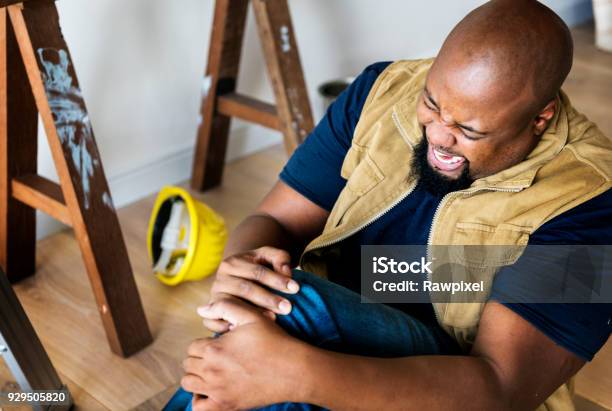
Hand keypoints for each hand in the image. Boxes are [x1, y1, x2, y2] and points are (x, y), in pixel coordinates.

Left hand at [182, 298, 308, 409]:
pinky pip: (198, 407)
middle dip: (200, 358)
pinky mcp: (226, 406)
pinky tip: (211, 390)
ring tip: (213, 370)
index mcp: (214, 349)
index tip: (220, 344)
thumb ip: (224, 306)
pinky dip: (200, 398)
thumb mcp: (251, 316)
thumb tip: (201, 310)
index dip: (205, 343)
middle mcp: (211, 371)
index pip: (192, 346)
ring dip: (197, 376)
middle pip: (189, 364)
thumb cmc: (273, 340)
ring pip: (188, 383)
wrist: (293, 370)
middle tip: (219, 356)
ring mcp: (217, 391)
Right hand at [205, 247, 299, 332]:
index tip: (296, 288)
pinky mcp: (210, 315)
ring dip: (254, 313)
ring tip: (274, 319)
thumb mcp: (268, 257)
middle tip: (288, 307)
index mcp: (232, 263)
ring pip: (233, 305)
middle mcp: (220, 280)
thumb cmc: (257, 268)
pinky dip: (230, 327)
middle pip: (245, 289)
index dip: (277, 279)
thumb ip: (280, 258)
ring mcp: (214, 298)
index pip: (257, 272)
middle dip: (268, 298)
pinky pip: (215, 322)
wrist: (237, 280)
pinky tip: (249, 331)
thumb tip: (286, 273)